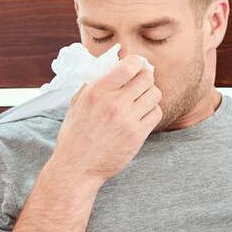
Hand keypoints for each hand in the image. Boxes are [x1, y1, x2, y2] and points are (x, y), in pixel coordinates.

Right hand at [51, 56, 161, 185]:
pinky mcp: (137, 136)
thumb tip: (110, 65)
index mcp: (97, 91)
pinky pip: (156, 113)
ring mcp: (127, 120)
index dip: (136, 64)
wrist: (77, 167)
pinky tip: (141, 116)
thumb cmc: (75, 135)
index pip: (130, 65)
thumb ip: (93, 83)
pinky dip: (152, 112)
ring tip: (141, 101)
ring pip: (155, 94)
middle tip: (139, 85)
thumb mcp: (77, 103)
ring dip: (150, 95)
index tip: (134, 69)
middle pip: (147, 78)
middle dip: (144, 79)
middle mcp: (114, 103)